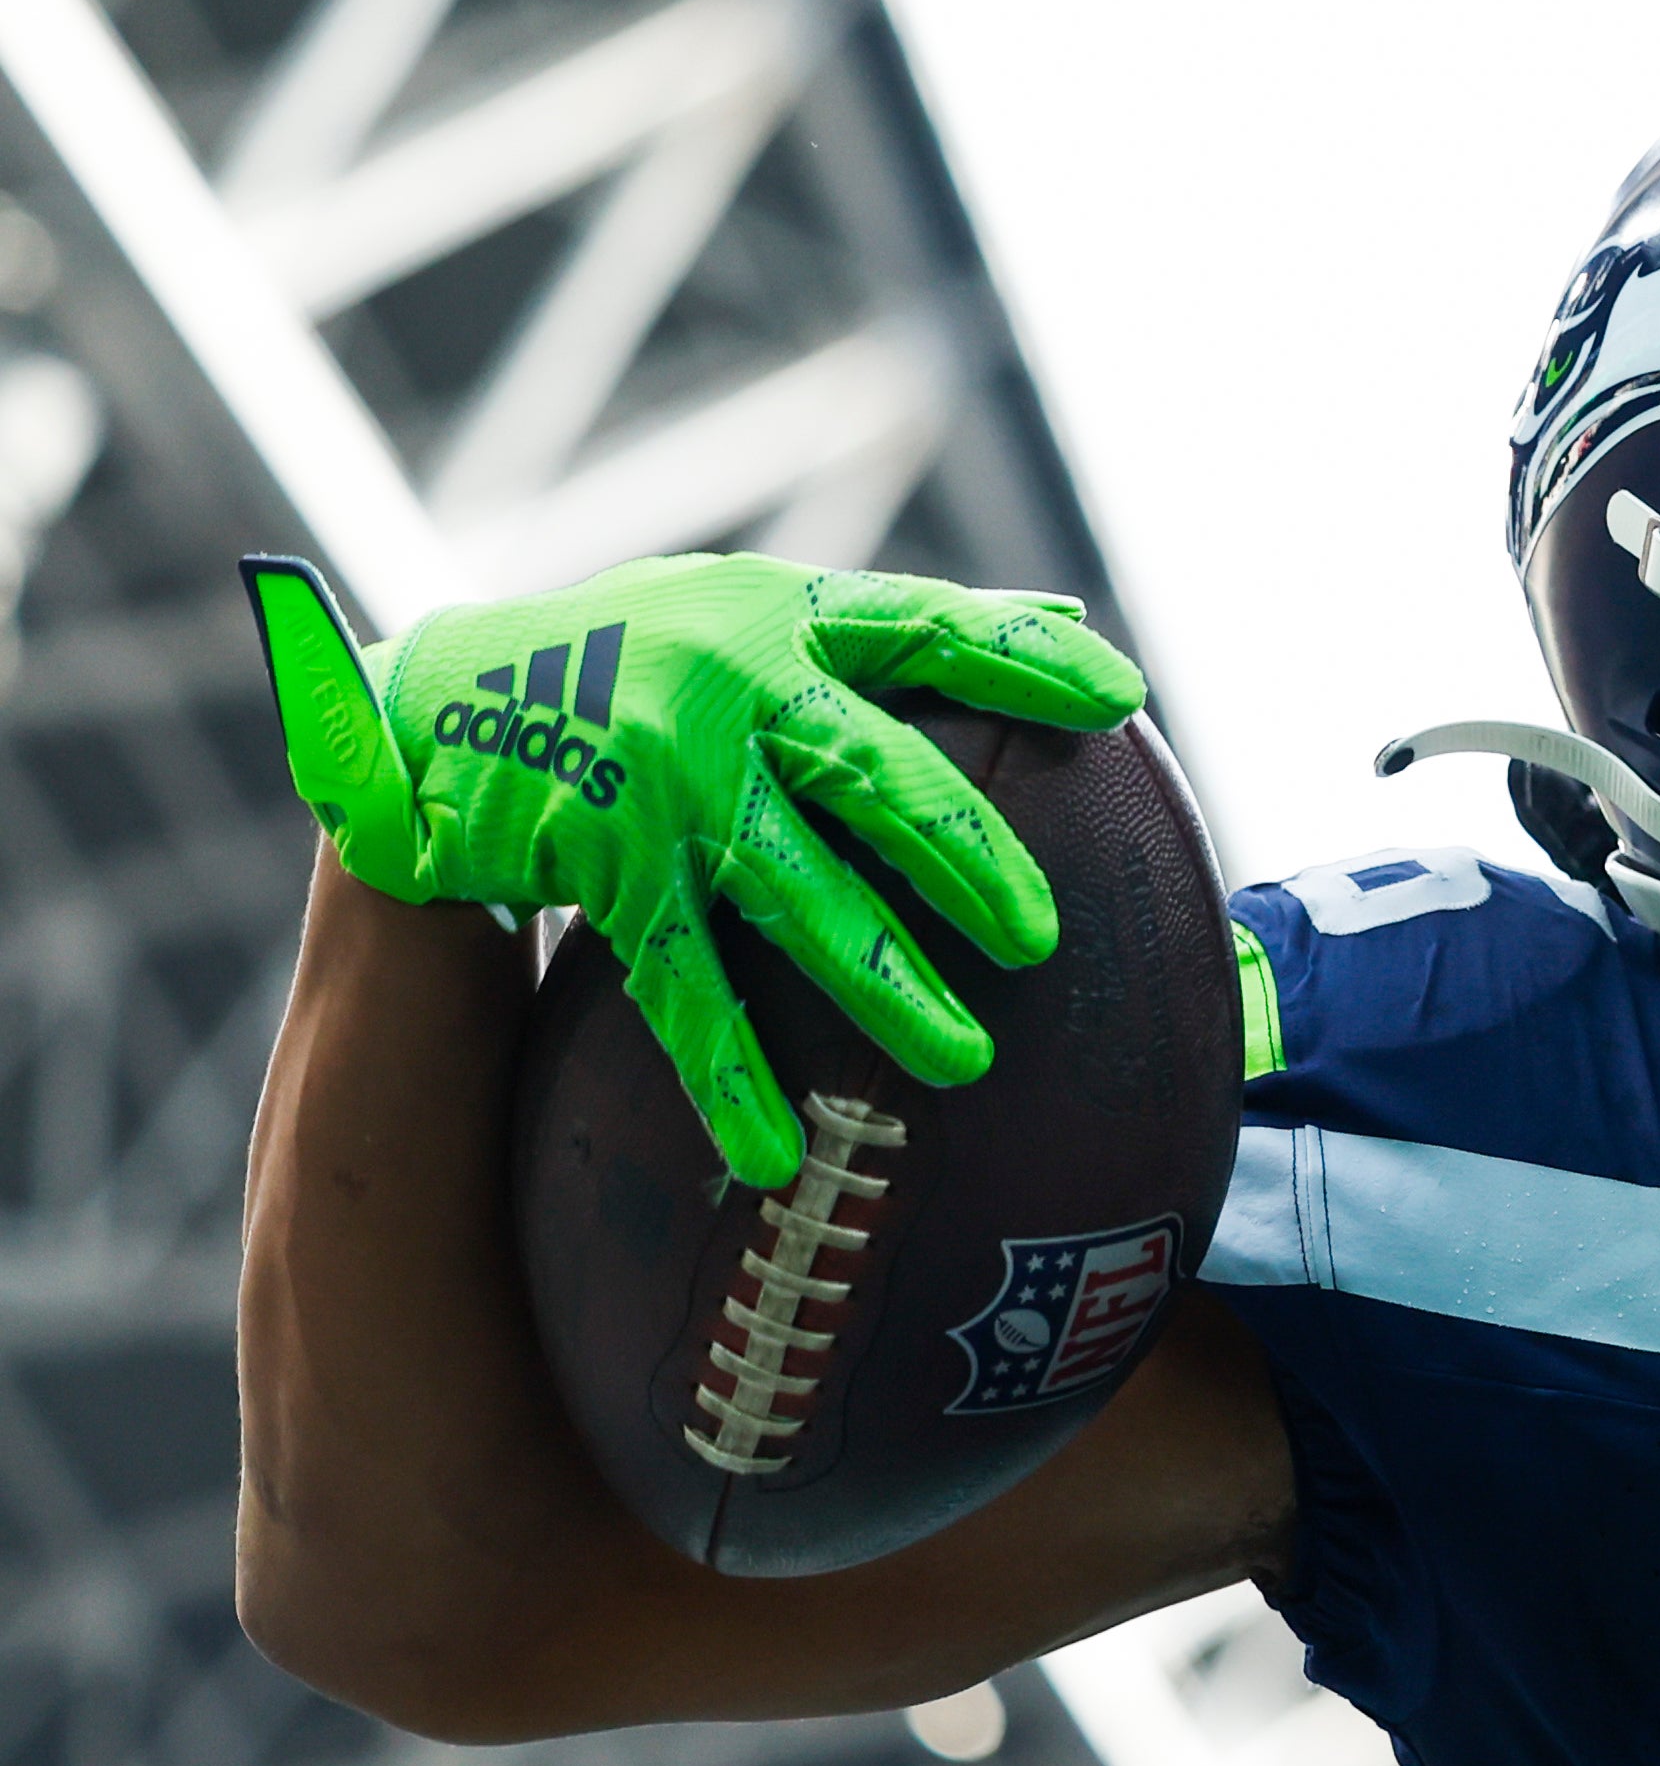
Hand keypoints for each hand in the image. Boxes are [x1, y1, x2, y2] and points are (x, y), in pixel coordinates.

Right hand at [240, 552, 1147, 1187]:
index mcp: (784, 615)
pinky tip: (774, 1153)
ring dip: (880, 981)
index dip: (1021, 657)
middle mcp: (729, 684)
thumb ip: (900, 630)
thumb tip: (1075, 630)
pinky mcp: (605, 862)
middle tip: (1041, 936)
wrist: (431, 705)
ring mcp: (665, 780)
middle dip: (965, 855)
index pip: (927, 623)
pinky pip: (681, 984)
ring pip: (793, 891)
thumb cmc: (639, 656)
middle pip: (875, 772)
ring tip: (963, 1061)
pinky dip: (729, 1073)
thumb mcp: (758, 612)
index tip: (1122, 701)